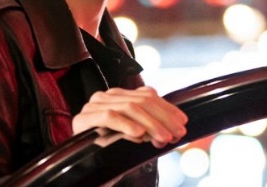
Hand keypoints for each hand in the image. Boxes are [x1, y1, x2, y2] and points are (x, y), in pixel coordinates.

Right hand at [72, 86, 187, 147]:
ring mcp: (93, 106)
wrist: (85, 171)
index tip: (182, 123)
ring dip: (150, 124)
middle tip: (176, 134)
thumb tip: (176, 123)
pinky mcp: (83, 120)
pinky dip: (126, 125)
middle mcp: (105, 97)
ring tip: (162, 138)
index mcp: (118, 96)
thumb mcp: (135, 135)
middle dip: (163, 118)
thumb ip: (150, 124)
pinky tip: (139, 136)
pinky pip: (108, 117)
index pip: (147, 95)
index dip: (167, 108)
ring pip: (128, 107)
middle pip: (140, 100)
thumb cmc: (111, 153)